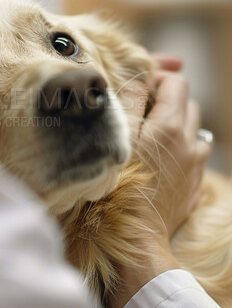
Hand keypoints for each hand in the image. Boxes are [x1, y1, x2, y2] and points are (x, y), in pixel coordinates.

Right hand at [110, 68, 210, 307]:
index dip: (158, 78)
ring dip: (176, 123)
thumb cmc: (119, 185)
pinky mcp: (192, 183)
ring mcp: (194, 164)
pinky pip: (193, 153)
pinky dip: (180, 146)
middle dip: (167, 99)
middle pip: (188, 103)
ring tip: (151, 134)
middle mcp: (189, 142)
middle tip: (141, 109)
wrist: (137, 235)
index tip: (140, 86)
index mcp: (170, 126)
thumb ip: (129, 102)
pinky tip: (160, 158)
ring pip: (194, 129)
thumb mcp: (118, 137)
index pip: (176, 83)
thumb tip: (139, 79)